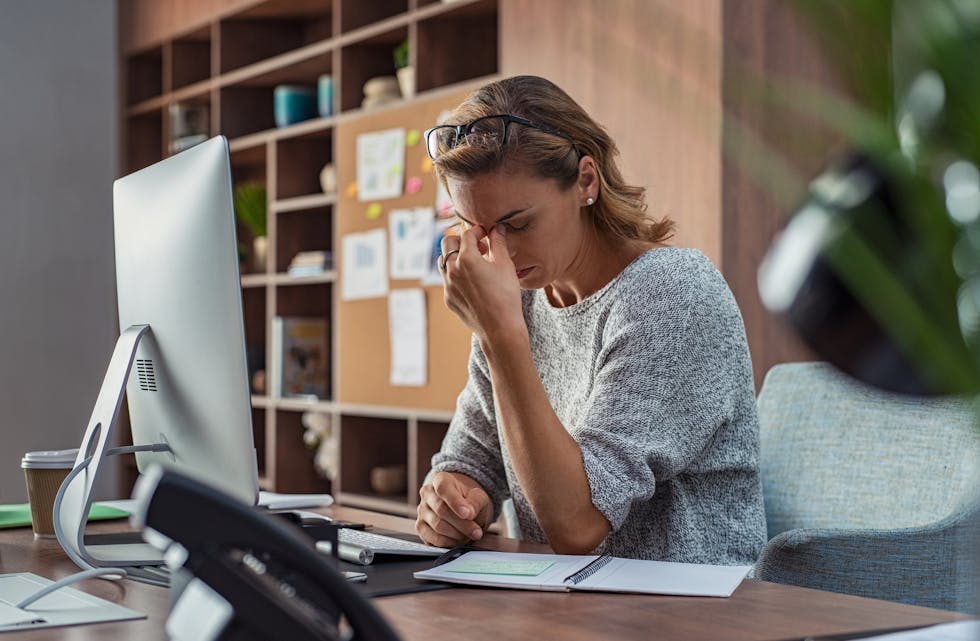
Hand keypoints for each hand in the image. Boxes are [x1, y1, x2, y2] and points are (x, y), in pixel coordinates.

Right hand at [416, 471, 492, 547]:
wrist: (462, 507)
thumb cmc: (469, 500)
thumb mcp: (479, 497)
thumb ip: (475, 503)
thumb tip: (468, 514)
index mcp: (440, 480)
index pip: (443, 489)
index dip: (455, 502)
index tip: (468, 515)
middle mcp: (427, 494)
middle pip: (442, 510)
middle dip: (462, 524)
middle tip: (477, 532)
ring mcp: (421, 511)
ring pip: (438, 526)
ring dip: (457, 534)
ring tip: (469, 535)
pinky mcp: (420, 527)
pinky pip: (433, 539)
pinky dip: (449, 543)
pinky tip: (459, 540)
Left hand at [440, 224, 524, 343]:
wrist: (499, 328)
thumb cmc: (506, 296)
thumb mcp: (505, 265)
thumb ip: (499, 242)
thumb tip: (497, 228)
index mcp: (466, 258)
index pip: (467, 234)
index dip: (478, 231)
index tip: (486, 234)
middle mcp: (452, 269)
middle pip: (447, 242)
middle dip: (461, 240)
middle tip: (478, 246)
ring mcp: (448, 285)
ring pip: (443, 261)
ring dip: (455, 256)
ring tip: (473, 263)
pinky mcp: (448, 298)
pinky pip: (447, 280)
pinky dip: (456, 274)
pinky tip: (473, 282)